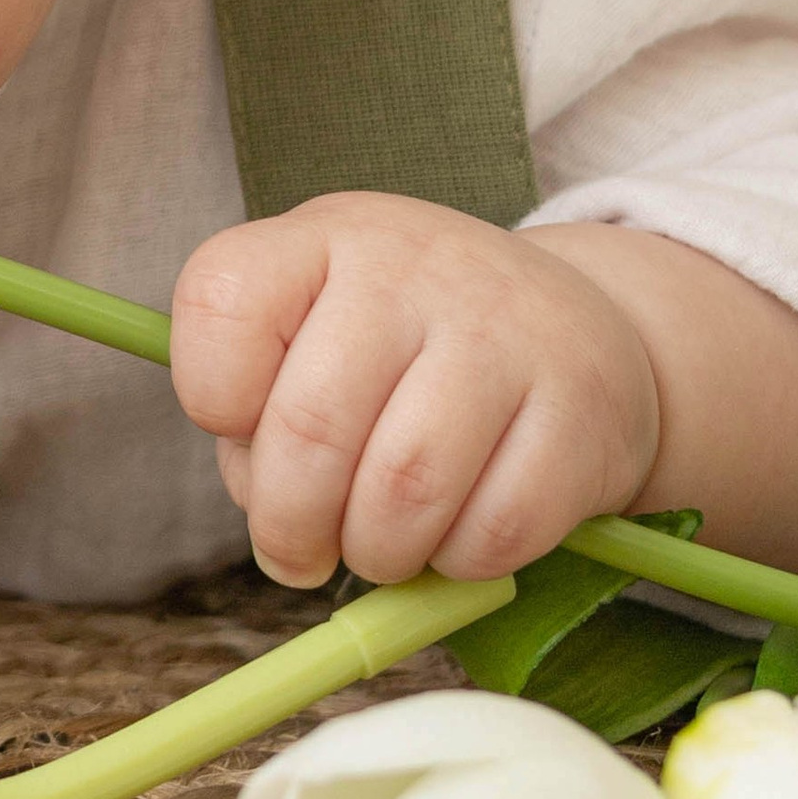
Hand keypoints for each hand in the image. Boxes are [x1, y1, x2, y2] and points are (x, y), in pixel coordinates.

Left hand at [169, 193, 661, 588]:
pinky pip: (494, 530)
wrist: (577, 332)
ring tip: (381, 544)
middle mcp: (414, 266)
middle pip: (310, 427)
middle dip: (289, 524)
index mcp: (326, 237)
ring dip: (375, 551)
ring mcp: (507, 331)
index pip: (221, 303)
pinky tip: (460, 531)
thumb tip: (267, 506)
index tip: (245, 431)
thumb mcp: (317, 332)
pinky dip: (460, 561)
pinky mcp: (583, 409)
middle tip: (300, 552)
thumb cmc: (409, 351)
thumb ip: (258, 411)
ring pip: (402, 491)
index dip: (214, 399)